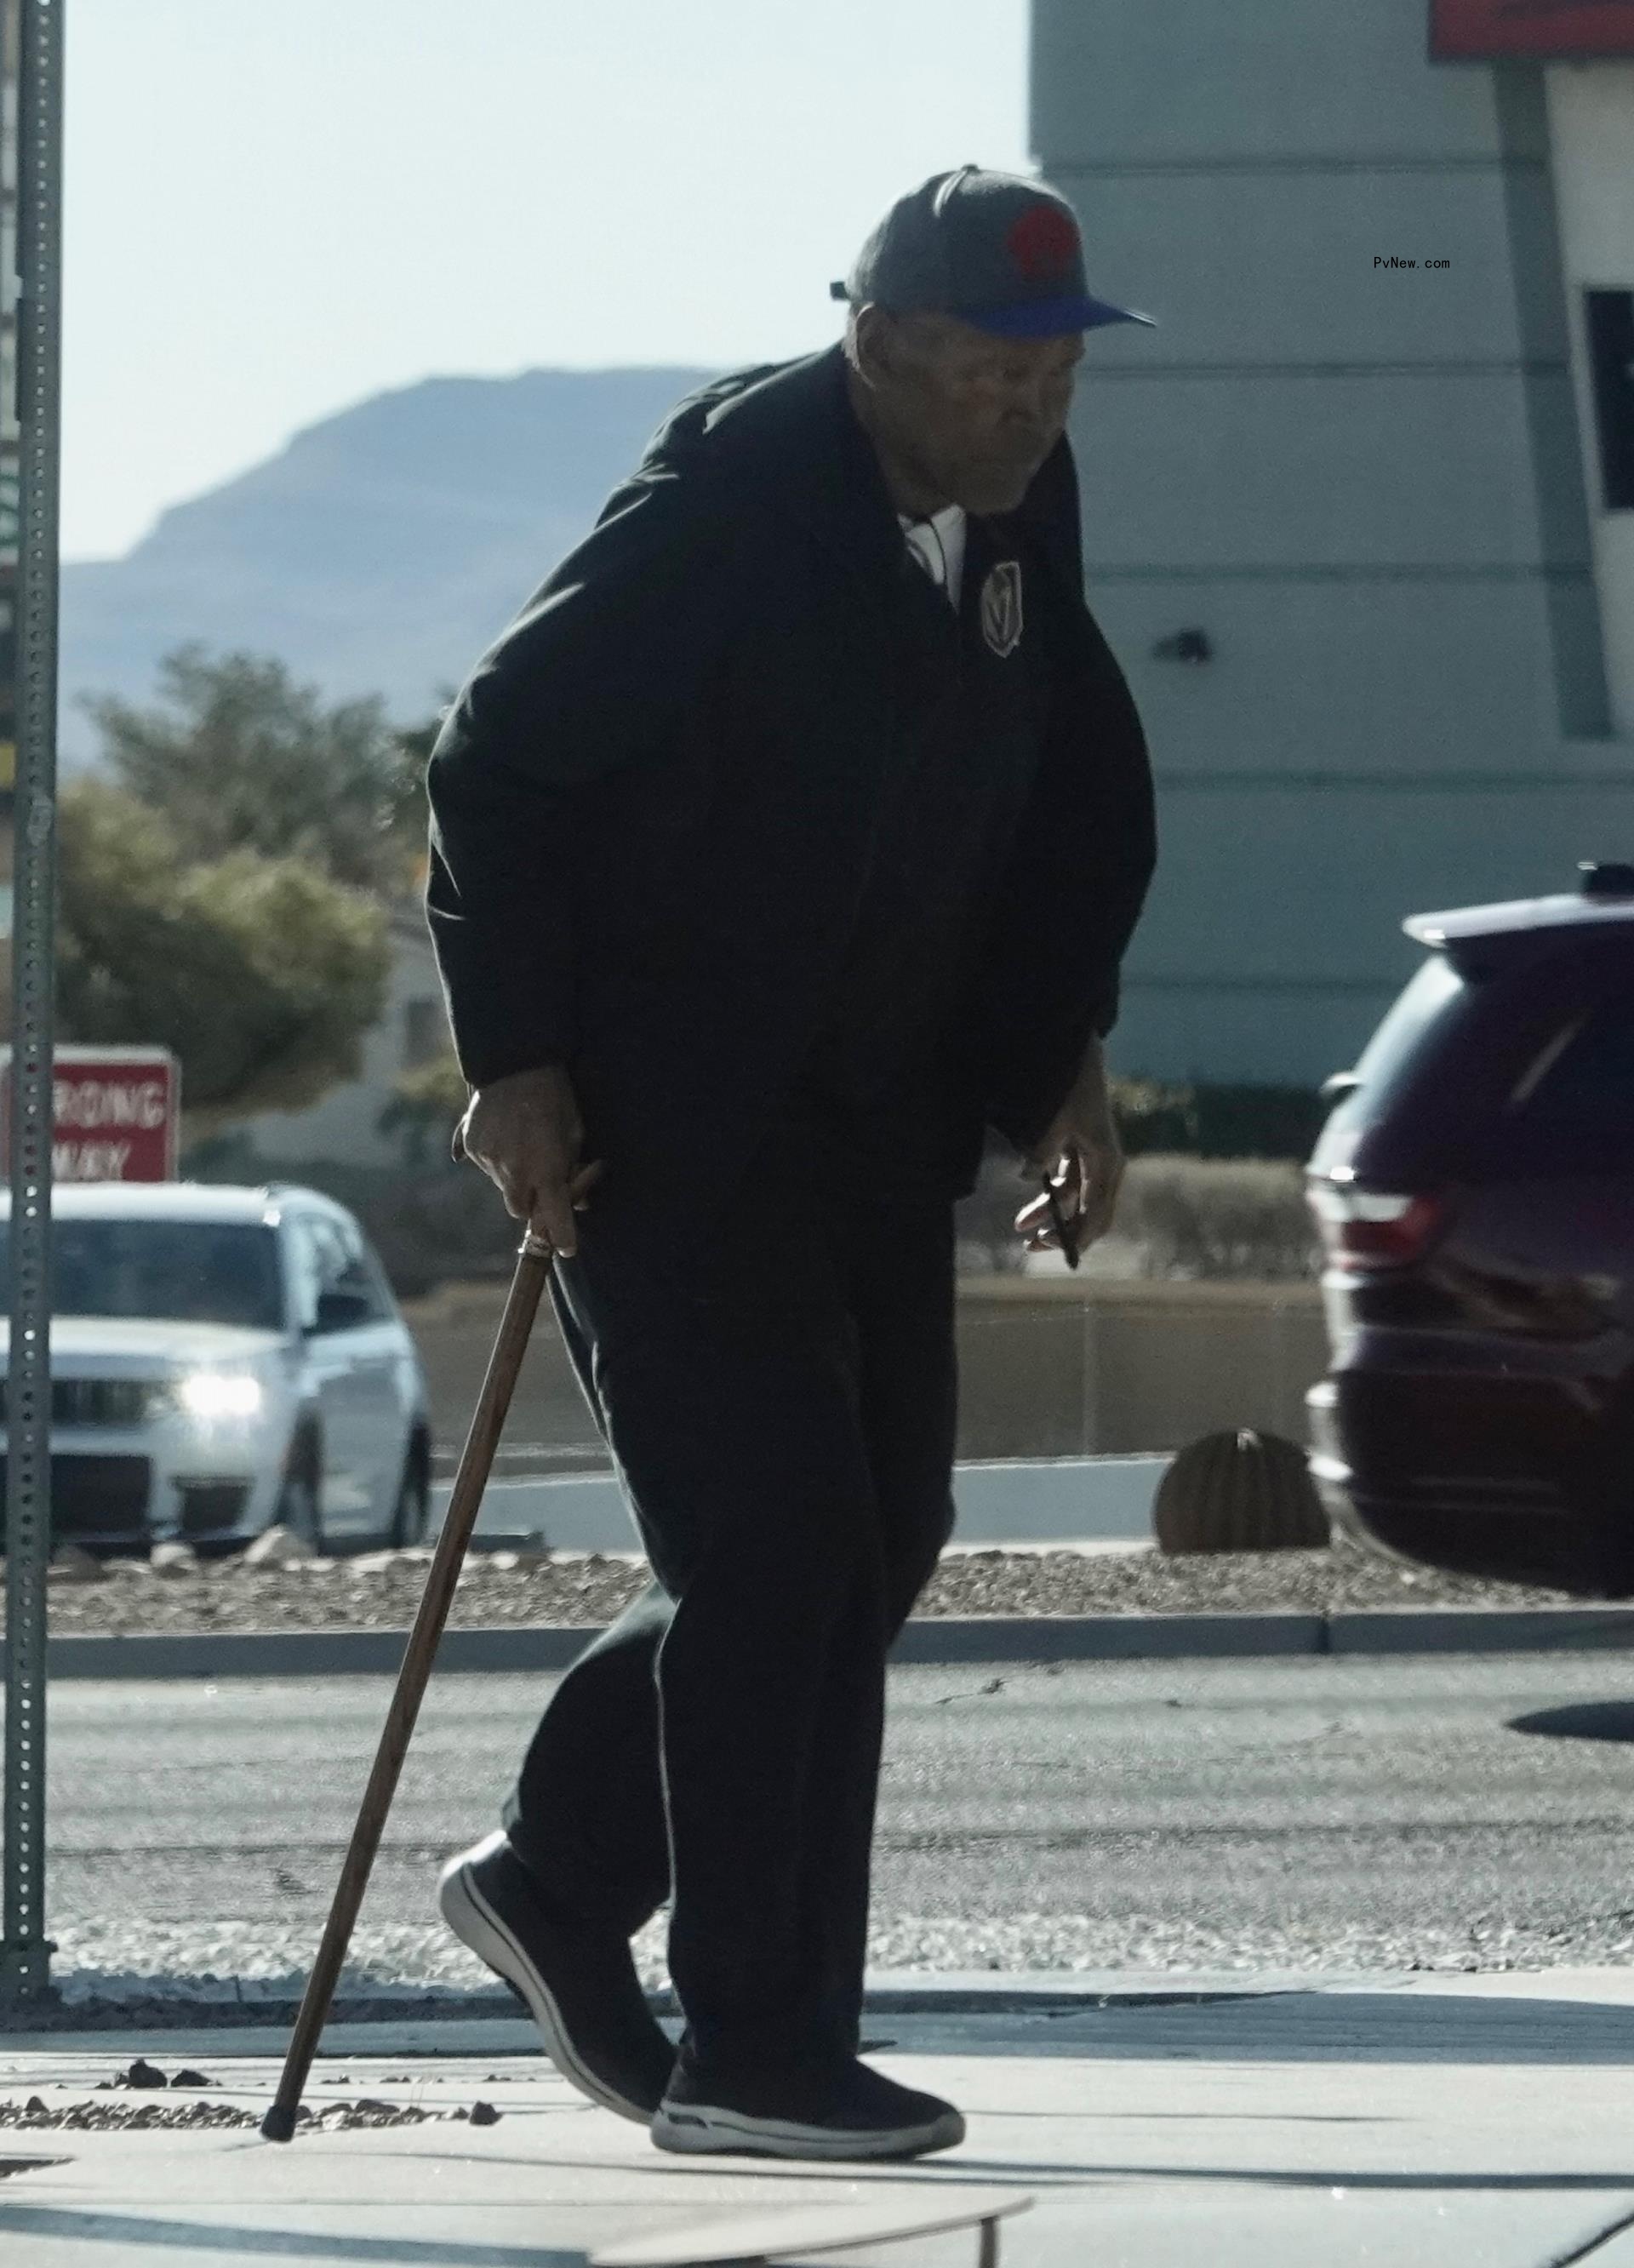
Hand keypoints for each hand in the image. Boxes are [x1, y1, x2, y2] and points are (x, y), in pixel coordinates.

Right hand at [453, 1064, 603, 1256]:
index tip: (567, 1248)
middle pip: (520, 1211)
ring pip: (502, 1187)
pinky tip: (507, 1134)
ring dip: (515, 1177)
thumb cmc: (556, 1099)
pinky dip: (497, 1159)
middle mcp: (514, 1172)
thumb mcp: (575, 1134)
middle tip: (542, 1183)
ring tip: (524, 1143)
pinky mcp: (471, 1146)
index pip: (555, 1219)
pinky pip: (485, 1165)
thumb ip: (573, 1171)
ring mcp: (489, 1161)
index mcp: (546, 1171)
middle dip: (532, 1204)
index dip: (562, 1236)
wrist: (516, 1064)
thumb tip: (579, 1203)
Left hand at [1012, 1042, 1125, 1258]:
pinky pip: (1068, 1186)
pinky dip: (1050, 1197)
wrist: (1079, 1058)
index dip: (1075, 1235)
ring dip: (1050, 1214)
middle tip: (1032, 1247)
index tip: (1051, 1246)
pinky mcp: (1081, 1154)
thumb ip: (1043, 1151)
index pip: (1095, 1212)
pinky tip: (1029, 1210)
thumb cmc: (1071, 1088)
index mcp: (1107, 1163)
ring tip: (1020, 1228)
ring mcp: (1094, 1162)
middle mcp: (1106, 1167)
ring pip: (1074, 1201)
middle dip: (1062, 1232)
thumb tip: (1027, 1177)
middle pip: (1089, 1214)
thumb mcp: (1056, 1120)